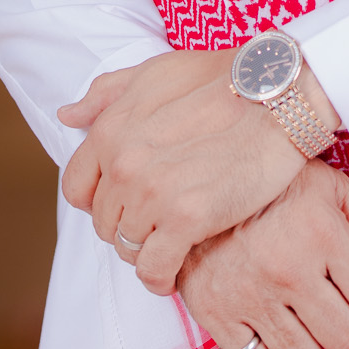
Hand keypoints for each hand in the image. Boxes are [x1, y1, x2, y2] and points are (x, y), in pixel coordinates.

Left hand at [57, 50, 339, 296]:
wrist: (280, 95)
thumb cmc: (224, 77)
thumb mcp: (156, 71)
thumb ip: (107, 94)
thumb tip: (68, 115)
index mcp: (110, 130)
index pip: (77, 188)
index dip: (99, 201)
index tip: (125, 204)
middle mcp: (123, 163)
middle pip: (105, 222)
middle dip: (128, 225)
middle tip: (158, 224)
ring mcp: (152, 193)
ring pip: (127, 247)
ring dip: (146, 250)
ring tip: (170, 244)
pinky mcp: (186, 218)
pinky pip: (154, 268)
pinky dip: (160, 277)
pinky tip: (173, 274)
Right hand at [176, 159, 348, 348]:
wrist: (193, 184)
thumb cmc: (272, 187)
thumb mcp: (331, 189)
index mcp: (322, 234)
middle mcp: (288, 269)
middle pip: (347, 338)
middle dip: (348, 324)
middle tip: (333, 303)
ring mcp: (250, 297)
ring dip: (311, 342)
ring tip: (302, 313)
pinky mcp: (215, 315)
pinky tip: (269, 326)